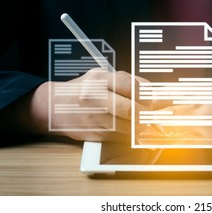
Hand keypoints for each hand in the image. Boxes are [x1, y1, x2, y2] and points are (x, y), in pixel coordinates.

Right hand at [25, 69, 149, 141]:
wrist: (55, 106)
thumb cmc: (84, 89)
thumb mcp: (103, 76)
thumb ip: (128, 81)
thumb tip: (154, 93)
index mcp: (100, 79)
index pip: (132, 86)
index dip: (148, 95)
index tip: (157, 99)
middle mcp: (95, 98)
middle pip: (131, 110)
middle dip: (147, 114)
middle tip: (154, 113)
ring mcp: (94, 118)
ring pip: (128, 127)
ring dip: (140, 125)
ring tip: (141, 119)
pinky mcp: (94, 133)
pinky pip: (119, 136)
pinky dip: (128, 133)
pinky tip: (126, 126)